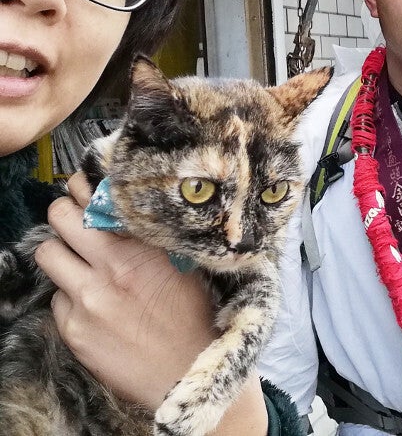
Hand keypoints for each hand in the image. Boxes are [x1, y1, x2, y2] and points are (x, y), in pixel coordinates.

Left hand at [34, 172, 217, 410]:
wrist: (188, 371)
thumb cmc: (195, 316)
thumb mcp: (186, 264)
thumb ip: (155, 236)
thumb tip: (131, 208)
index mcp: (143, 247)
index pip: (97, 197)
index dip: (87, 187)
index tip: (88, 188)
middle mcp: (110, 268)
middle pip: (60, 216)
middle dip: (65, 213)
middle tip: (76, 221)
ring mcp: (87, 299)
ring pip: (48, 254)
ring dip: (61, 252)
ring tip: (79, 260)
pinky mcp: (73, 330)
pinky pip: (56, 299)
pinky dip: (70, 296)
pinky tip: (94, 304)